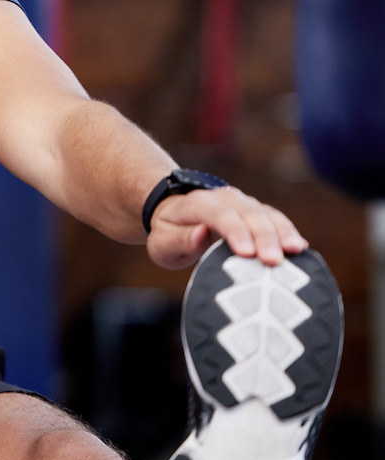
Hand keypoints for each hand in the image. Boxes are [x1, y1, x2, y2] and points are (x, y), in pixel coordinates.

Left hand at [147, 185, 306, 268]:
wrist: (175, 216)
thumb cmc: (169, 233)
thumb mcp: (162, 243)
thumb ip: (179, 239)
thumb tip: (200, 234)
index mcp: (196, 203)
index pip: (219, 214)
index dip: (235, 231)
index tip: (246, 252)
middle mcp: (223, 198)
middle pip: (248, 213)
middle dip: (263, 236)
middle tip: (273, 261)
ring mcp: (242, 203)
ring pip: (265, 213)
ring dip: (281, 232)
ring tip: (294, 251)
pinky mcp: (255, 212)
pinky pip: (275, 219)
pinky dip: (287, 231)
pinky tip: (298, 247)